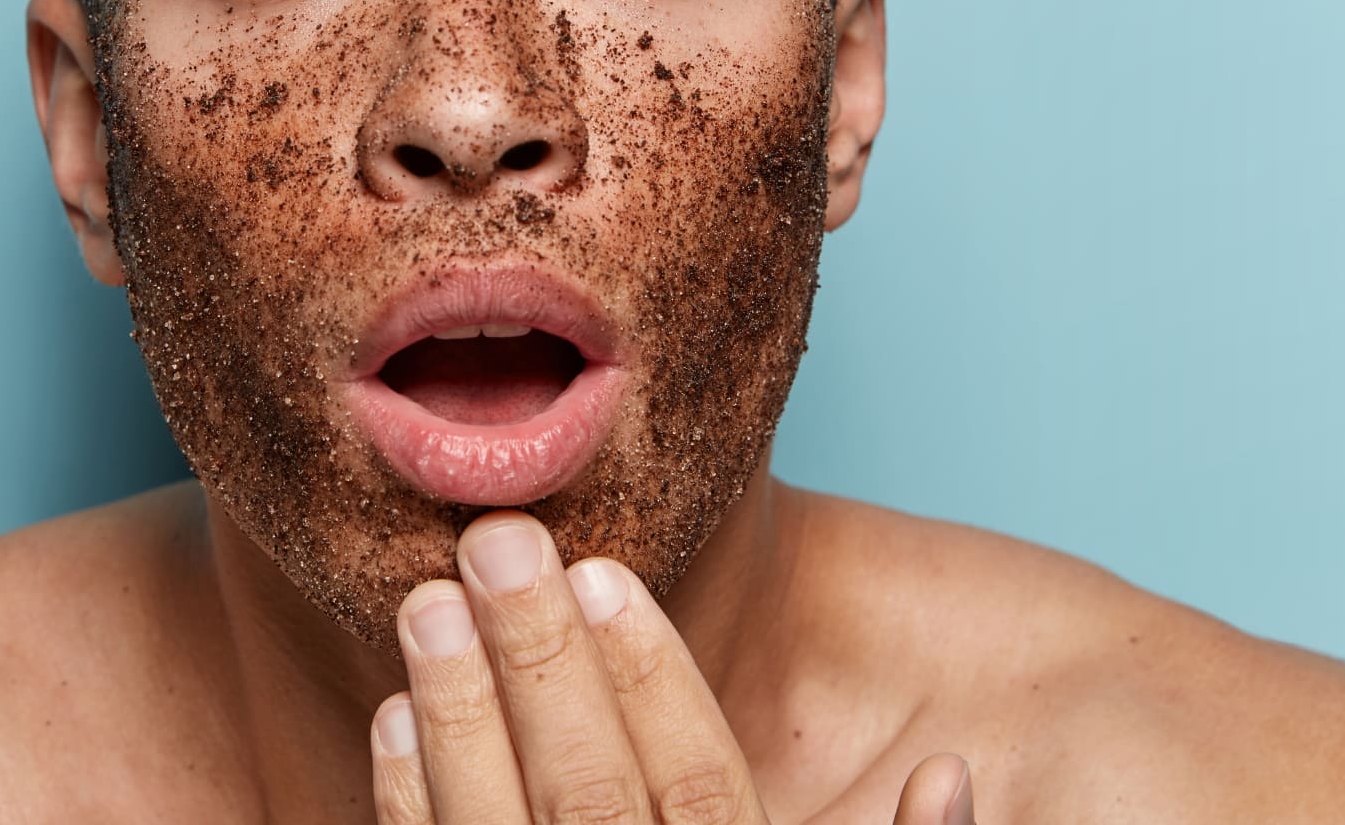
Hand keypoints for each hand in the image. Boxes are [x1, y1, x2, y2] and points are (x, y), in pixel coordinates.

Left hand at [367, 512, 977, 823]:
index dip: (653, 680)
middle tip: (497, 546)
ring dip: (458, 718)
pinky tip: (392, 721)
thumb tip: (951, 776)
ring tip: (429, 605)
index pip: (703, 793)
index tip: (606, 574)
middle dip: (539, 664)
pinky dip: (409, 811)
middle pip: (589, 799)